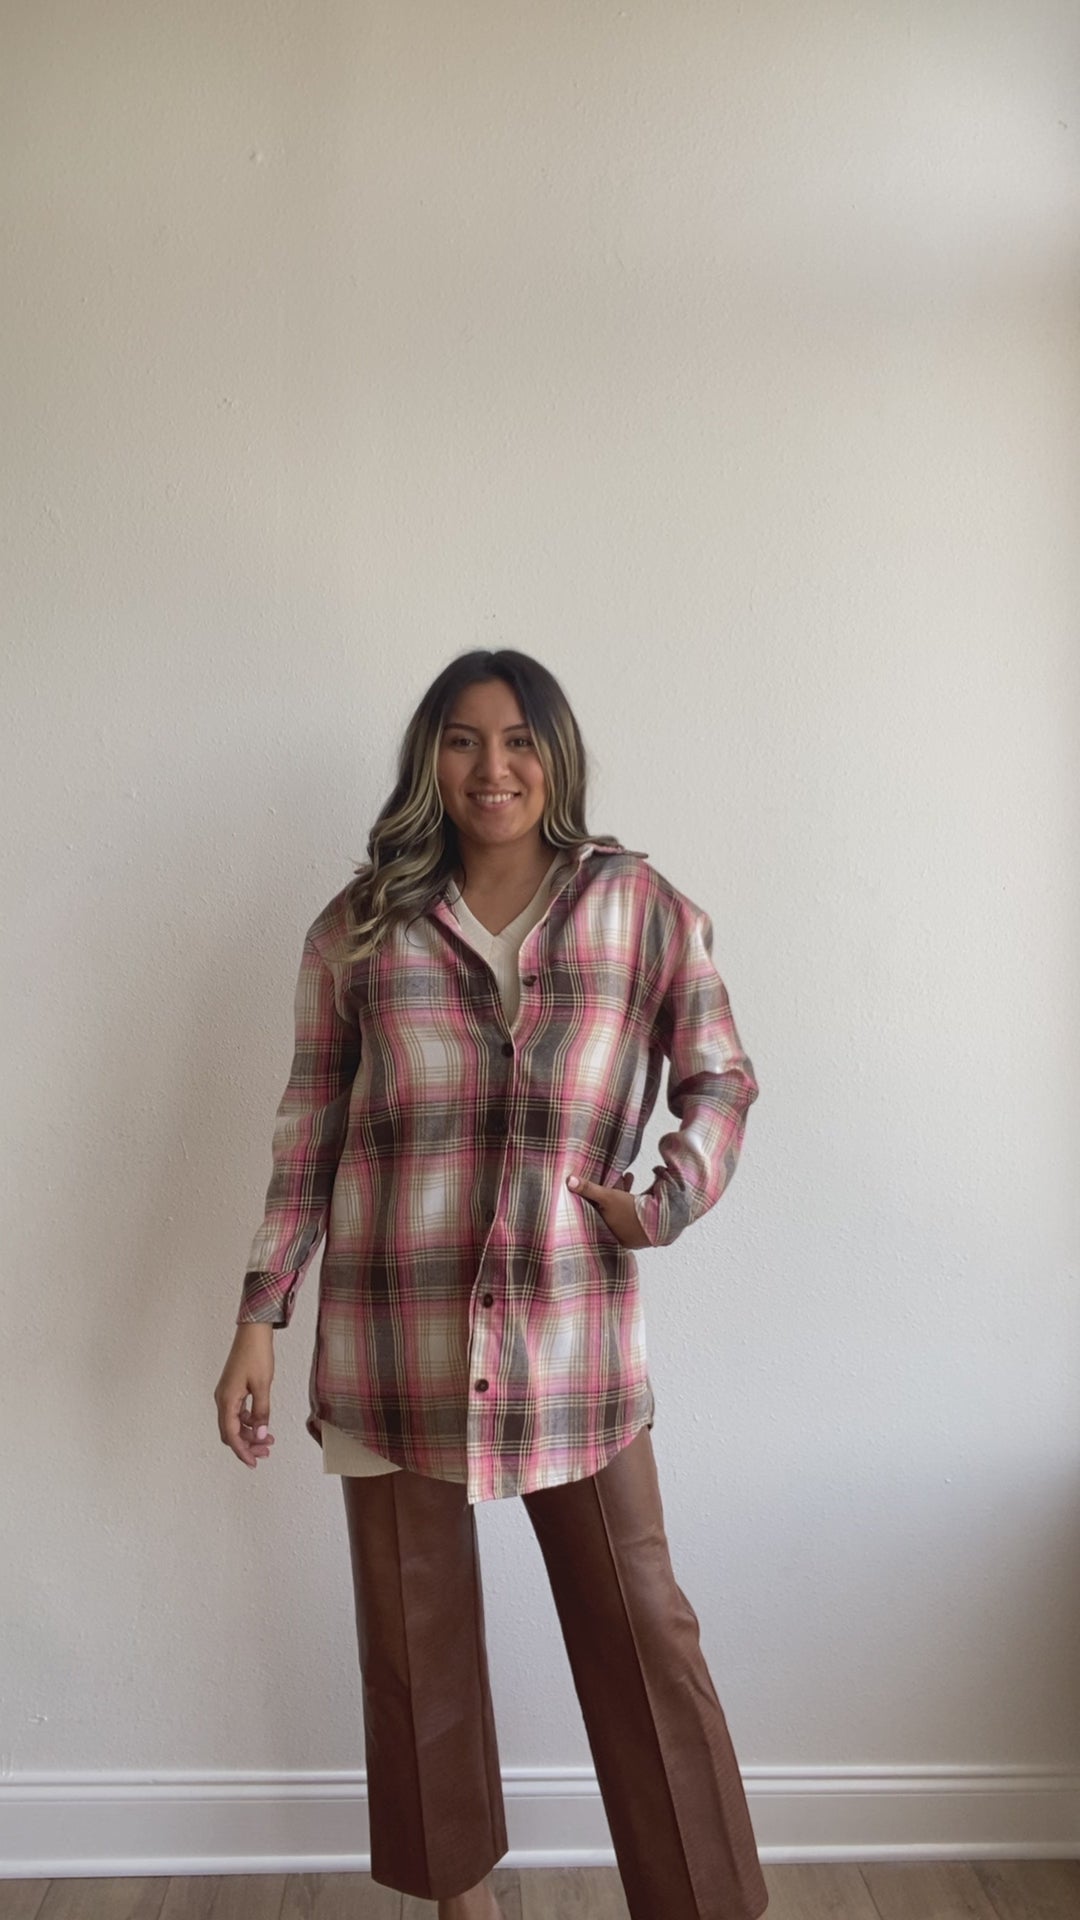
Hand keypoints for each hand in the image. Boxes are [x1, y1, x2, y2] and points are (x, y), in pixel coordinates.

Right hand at [215, 1323, 276, 1468]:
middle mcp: (223, 1399)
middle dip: (248, 1445)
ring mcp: (227, 1394)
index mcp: (227, 1400)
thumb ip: (262, 1412)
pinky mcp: (233, 1389)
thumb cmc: (256, 1354)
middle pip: (231, 1432)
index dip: (242, 1451)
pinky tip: (262, 1423)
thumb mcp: (263, 1385)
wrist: (253, 1332)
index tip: (253, 1462)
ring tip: (268, 1440)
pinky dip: (249, 1421)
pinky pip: (238, 1412)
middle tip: (266, 1452)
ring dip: (250, 1433)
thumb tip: (261, 1434)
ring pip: (235, 1423)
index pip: (232, 1434)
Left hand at [566, 1169, 652, 1249]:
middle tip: (611, 1178)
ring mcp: (632, 1230)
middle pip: (608, 1210)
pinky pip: (635, 1207)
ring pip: (622, 1207)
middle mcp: (618, 1233)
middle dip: (609, 1192)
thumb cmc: (631, 1212)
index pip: (593, 1214)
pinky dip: (633, 1194)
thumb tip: (568, 1180)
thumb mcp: (608, 1197)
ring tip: (627, 1176)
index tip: (588, 1188)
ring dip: (622, 1190)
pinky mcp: (645, 1223)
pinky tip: (635, 1180)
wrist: (664, 1220)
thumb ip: (589, 1189)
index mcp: (607, 1232)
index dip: (590, 1200)